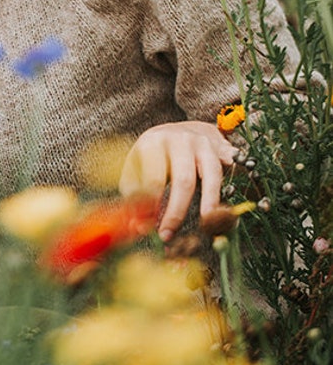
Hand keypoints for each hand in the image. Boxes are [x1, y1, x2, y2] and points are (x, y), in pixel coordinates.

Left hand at [118, 120, 234, 241]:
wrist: (183, 130)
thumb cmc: (155, 154)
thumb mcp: (136, 166)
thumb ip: (133, 194)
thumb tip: (138, 226)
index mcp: (154, 142)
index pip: (153, 178)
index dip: (150, 206)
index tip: (147, 228)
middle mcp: (182, 140)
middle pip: (183, 179)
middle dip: (177, 210)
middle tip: (169, 234)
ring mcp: (206, 144)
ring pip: (212, 175)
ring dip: (210, 202)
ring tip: (206, 226)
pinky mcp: (224, 151)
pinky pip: (231, 173)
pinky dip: (229, 192)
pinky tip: (227, 212)